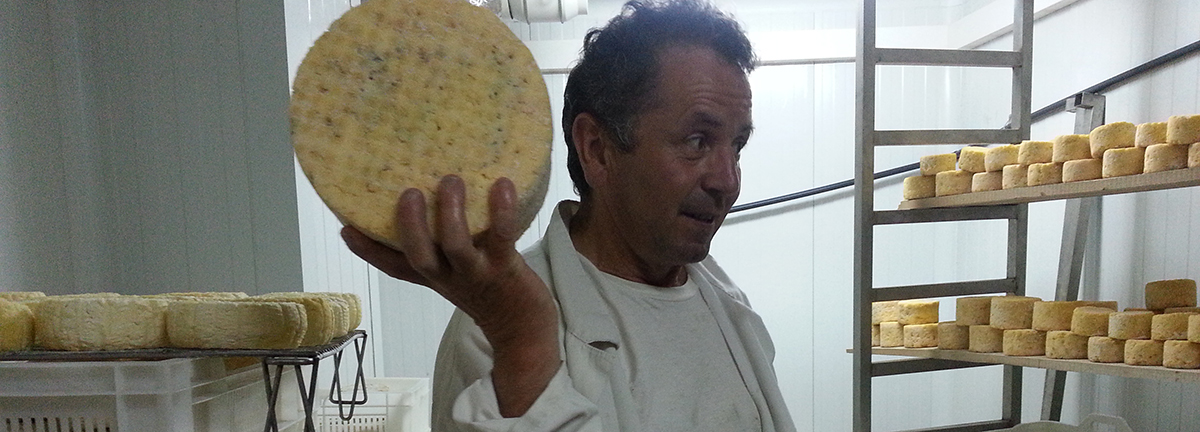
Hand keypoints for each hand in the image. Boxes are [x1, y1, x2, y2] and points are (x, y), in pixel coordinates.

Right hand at [341, 175, 559, 416]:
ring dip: (450, 213)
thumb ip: (444, 246)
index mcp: (434, 277)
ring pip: (456, 246)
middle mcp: (449, 277)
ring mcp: (477, 274)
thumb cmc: (490, 291)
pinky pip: (501, 237)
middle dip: (409, 225)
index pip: (394, 267)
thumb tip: (438, 199)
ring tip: (450, 181)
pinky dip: (501, 211)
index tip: (345, 227)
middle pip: (419, 257)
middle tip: (407, 192)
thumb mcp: (458, 272)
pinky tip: (502, 185)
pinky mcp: (506, 267)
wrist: (525, 329)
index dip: (368, 250)